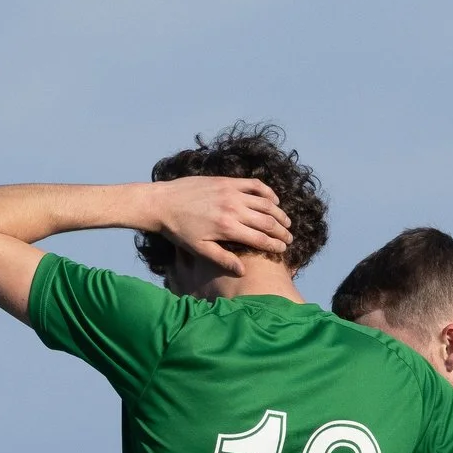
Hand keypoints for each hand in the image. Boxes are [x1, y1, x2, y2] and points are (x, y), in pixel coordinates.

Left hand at [148, 176, 291, 274]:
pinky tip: (273, 200)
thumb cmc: (179, 230)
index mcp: (228, 229)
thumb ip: (222, 259)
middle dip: (282, 231)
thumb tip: (242, 271)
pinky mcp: (227, 181)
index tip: (284, 249)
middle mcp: (233, 209)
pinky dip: (267, 192)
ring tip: (286, 222)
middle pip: (267, 221)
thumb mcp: (199, 250)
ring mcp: (231, 193)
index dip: (275, 245)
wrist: (162, 203)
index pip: (261, 238)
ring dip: (279, 213)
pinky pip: (254, 185)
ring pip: (265, 203)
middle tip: (289, 238)